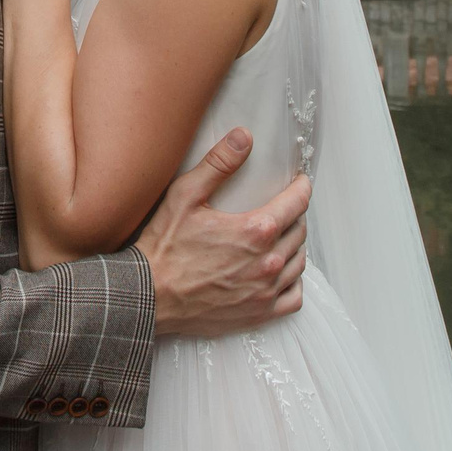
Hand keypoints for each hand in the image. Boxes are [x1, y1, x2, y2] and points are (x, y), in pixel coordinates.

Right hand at [134, 129, 308, 338]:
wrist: (149, 296)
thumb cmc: (165, 248)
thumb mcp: (185, 195)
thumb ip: (218, 164)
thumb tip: (244, 137)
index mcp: (256, 231)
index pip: (296, 203)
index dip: (301, 188)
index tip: (301, 182)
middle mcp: (268, 262)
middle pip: (299, 232)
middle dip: (295, 215)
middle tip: (285, 207)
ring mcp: (265, 291)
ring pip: (299, 262)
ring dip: (295, 246)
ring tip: (283, 236)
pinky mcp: (259, 314)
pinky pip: (294, 297)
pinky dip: (293, 282)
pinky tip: (282, 272)